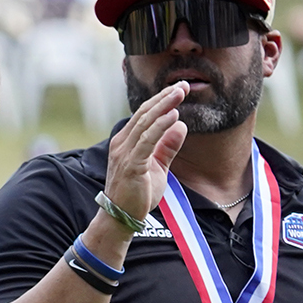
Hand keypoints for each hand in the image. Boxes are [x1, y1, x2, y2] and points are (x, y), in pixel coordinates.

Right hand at [105, 81, 187, 223]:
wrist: (120, 217)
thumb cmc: (136, 194)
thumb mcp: (157, 167)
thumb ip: (167, 147)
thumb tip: (180, 125)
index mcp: (125, 142)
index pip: (143, 115)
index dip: (161, 100)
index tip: (177, 89)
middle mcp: (122, 143)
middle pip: (144, 114)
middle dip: (164, 98)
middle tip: (182, 85)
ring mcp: (124, 153)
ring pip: (145, 123)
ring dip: (164, 106)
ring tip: (180, 93)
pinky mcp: (131, 164)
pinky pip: (147, 140)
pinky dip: (160, 126)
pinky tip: (173, 115)